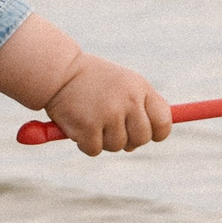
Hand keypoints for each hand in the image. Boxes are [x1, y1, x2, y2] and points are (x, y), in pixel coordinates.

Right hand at [40, 54, 171, 155]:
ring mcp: (108, 115)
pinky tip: (78, 125)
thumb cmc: (91, 80)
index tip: (147, 133)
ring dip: (103, 140)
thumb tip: (144, 140)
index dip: (157, 132)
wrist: (58, 72)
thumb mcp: (122, 84)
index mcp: (139, 89)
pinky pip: (95, 150)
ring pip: (117, 146)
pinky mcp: (88, 127)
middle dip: (129, 140)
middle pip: (142, 138)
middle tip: (112, 130)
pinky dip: (85, 143)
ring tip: (91, 120)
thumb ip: (138, 107)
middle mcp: (128, 102)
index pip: (163, 121)